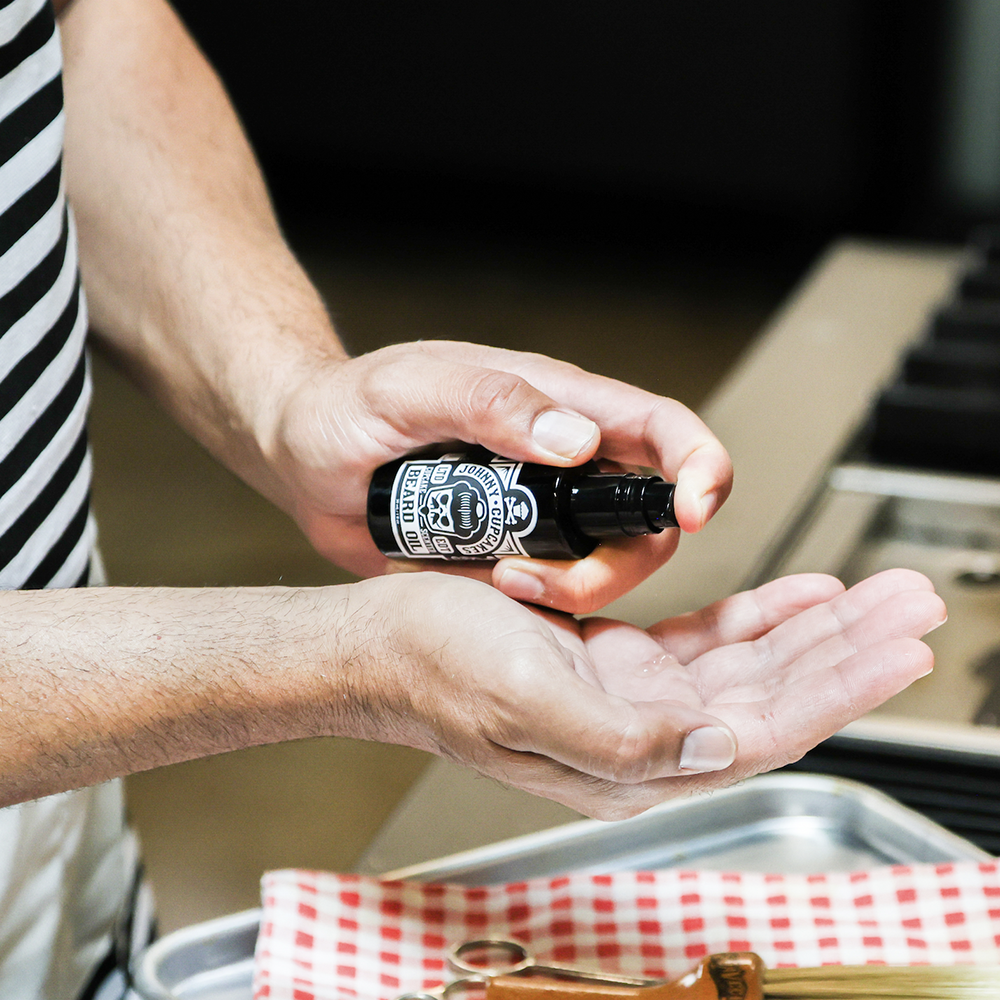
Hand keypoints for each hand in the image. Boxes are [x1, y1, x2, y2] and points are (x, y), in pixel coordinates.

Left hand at [262, 342, 732, 613]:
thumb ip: (490, 401)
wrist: (298, 454)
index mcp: (562, 403)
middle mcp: (569, 457)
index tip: (695, 514)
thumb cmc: (346, 405)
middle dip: (618, 563)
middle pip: (651, 519)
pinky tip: (484, 594)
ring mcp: (545, 511)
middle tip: (538, 580)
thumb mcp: (409, 391)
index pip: (665, 429)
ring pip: (612, 564)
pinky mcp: (517, 555)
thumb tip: (577, 439)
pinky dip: (542, 607)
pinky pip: (562, 592)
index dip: (702, 468)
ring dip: (575, 591)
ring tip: (500, 583)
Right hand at [340, 568, 944, 818]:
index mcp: (634, 760)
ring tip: (886, 595)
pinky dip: (764, 613)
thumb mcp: (531, 702)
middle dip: (855, 649)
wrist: (375, 643)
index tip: (902, 650)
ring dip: (824, 627)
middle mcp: (650, 738)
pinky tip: (807, 595)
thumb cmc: (435, 671)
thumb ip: (629, 741)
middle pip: (780, 693)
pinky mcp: (622, 662)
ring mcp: (640, 700)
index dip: (841, 689)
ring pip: (757, 662)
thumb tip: (722, 748)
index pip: (767, 728)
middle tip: (918, 606)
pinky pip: (713, 638)